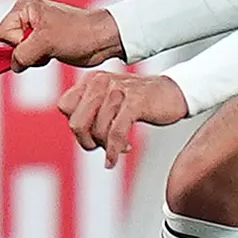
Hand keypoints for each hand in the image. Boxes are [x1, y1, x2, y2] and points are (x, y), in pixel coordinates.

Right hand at [0, 0, 124, 70]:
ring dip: (34, 58)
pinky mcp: (41, 42)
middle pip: (8, 44)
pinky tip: (53, 53)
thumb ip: (22, 55)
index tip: (36, 41)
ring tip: (52, 49)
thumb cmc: (78, 33)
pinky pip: (28, 57)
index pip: (1, 33)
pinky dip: (39, 60)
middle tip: (46, 46)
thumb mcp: (45, 43)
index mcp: (24, 7)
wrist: (101, 40)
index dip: (16, 43)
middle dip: (26, 52)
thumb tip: (14, 65)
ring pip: (18, 53)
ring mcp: (33, 29)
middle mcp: (26, 15)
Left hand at [55, 70, 190, 163]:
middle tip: (101, 146)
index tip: (90, 132)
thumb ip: (90, 111)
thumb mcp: (108, 99)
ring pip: (97, 131)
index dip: (76, 124)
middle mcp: (101, 82)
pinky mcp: (134, 103)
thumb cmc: (139, 100)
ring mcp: (118, 91)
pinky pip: (116, 133)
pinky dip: (114, 151)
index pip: (65, 106)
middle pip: (76, 122)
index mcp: (92, 79)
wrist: (173, 92)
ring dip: (106, 146)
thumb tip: (79, 134)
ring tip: (119, 147)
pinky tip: (116, 157)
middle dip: (87, 141)